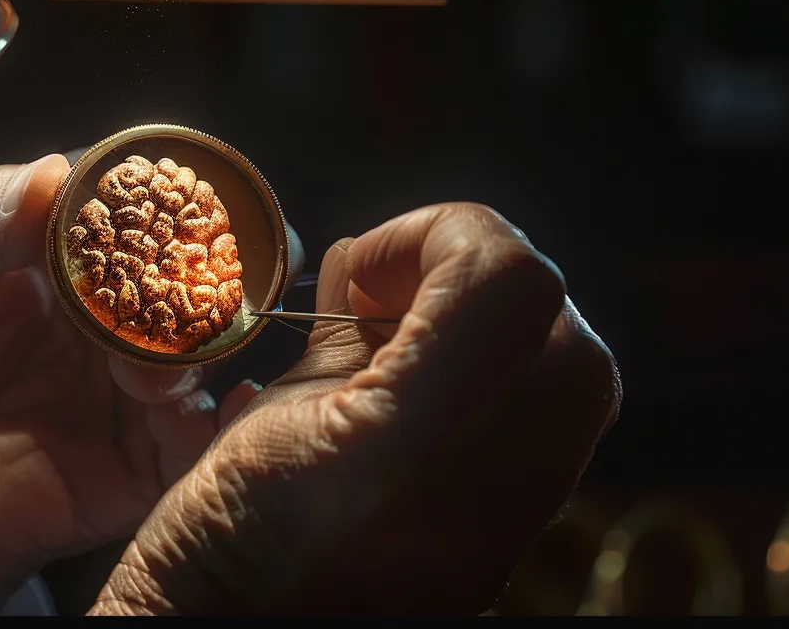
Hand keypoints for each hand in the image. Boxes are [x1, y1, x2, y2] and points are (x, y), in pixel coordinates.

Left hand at [0, 155, 223, 613]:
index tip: (152, 195)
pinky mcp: (149, 461)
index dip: (162, 190)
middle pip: (206, 269)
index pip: (150, 200)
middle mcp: (129, 310)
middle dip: (205, 265)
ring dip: (193, 346)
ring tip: (141, 366)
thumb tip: (54, 174)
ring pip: (212, 349)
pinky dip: (208, 421)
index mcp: (85, 251)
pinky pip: (203, 439)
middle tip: (171, 275)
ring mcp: (145, 384)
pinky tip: (172, 409)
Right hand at [91, 202, 621, 614]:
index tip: (360, 266)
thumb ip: (334, 336)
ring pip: (571, 373)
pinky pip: (549, 427)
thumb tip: (368, 264)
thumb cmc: (217, 555)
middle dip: (473, 275)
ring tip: (395, 349)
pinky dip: (494, 383)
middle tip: (380, 298)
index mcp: (410, 447)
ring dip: (489, 328)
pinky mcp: (507, 543)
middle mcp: (486, 491)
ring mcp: (510, 526)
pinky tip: (411, 399)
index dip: (438, 233)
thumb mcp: (260, 423)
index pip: (511, 280)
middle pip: (560, 319)